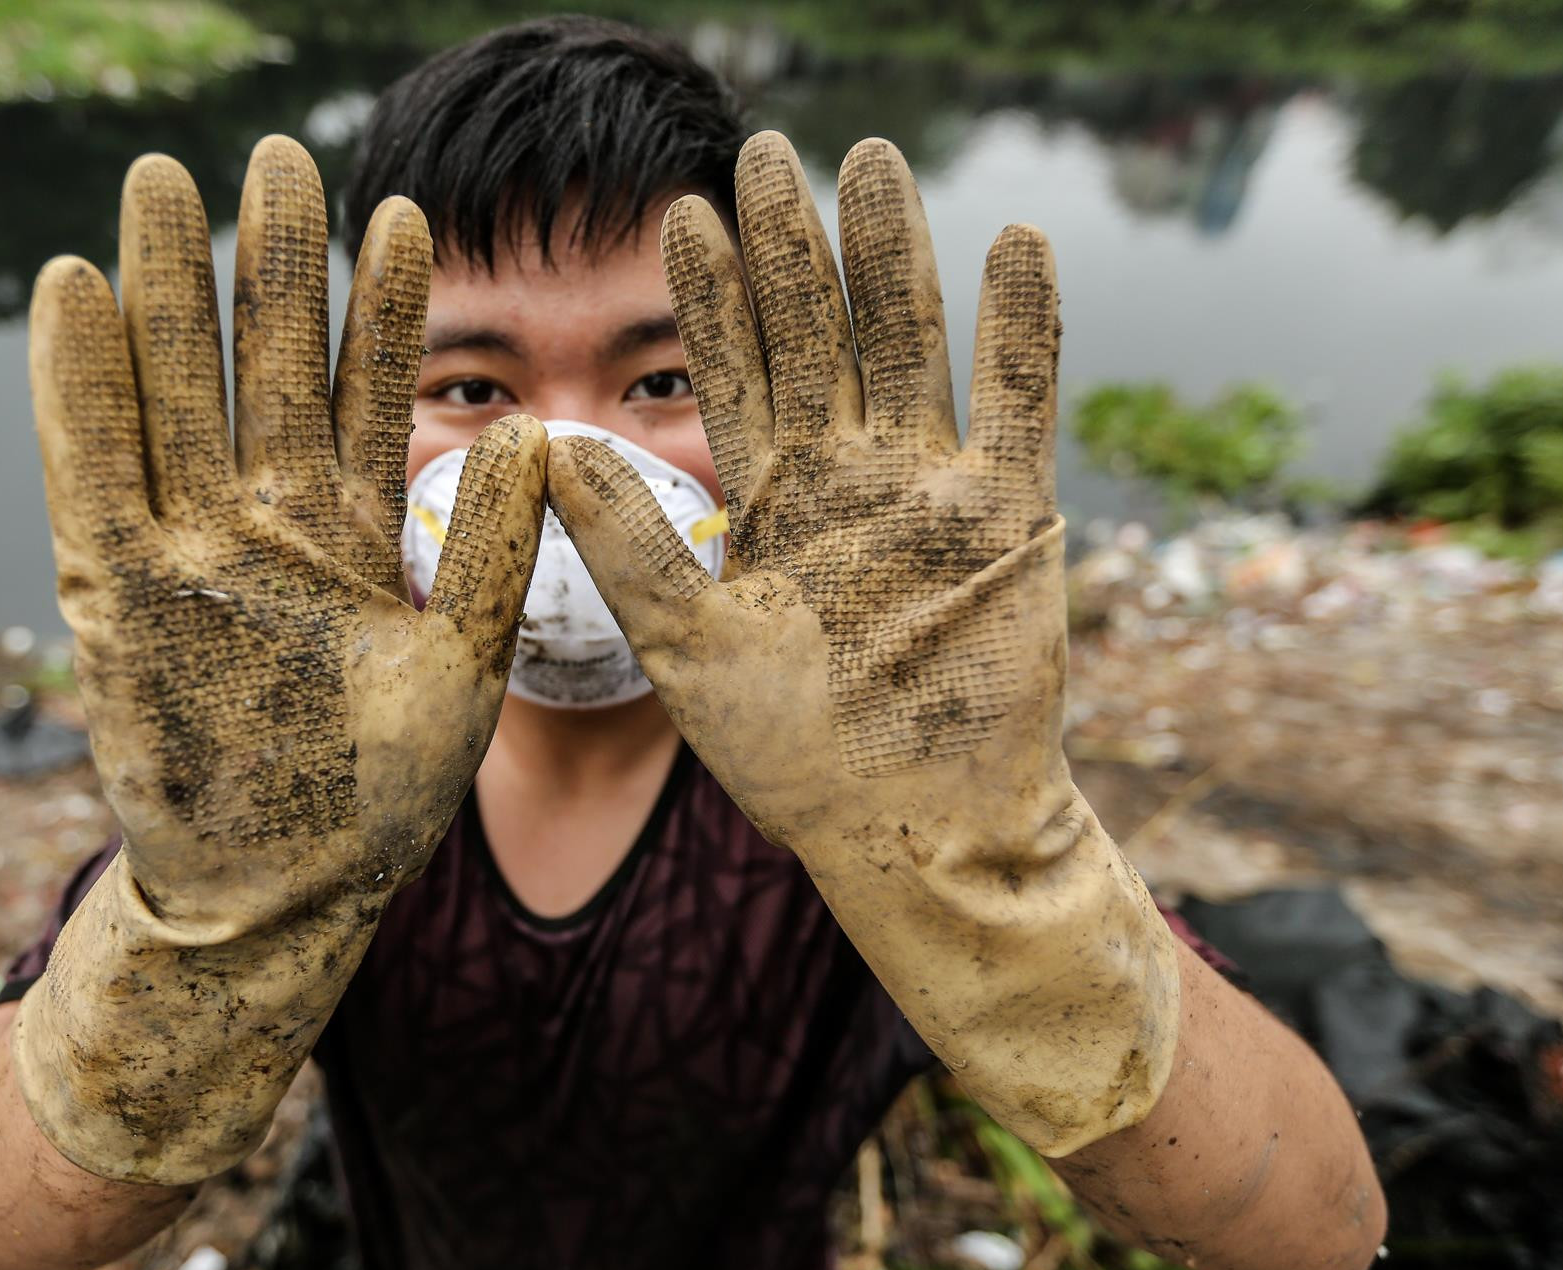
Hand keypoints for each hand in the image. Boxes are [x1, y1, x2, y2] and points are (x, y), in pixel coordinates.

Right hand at [16, 137, 545, 1183]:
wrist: (281, 901)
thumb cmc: (380, 803)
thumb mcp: (461, 667)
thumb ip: (485, 552)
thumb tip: (533, 434)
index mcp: (350, 536)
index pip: (368, 395)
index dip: (382, 308)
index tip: (406, 214)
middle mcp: (265, 527)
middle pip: (263, 367)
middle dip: (271, 265)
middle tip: (279, 154)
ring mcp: (184, 553)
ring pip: (171, 393)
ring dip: (166, 291)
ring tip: (168, 185)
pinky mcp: (112, 594)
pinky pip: (88, 470)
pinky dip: (77, 384)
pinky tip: (72, 290)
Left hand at [545, 132, 1177, 1154]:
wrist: (910, 828)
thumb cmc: (789, 759)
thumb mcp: (686, 647)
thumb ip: (624, 546)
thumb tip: (541, 443)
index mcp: (768, 500)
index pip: (732, 373)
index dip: (710, 296)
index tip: (676, 214)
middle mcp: (847, 476)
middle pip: (818, 333)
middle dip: (794, 246)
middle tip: (764, 149)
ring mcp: (932, 486)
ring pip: (910, 343)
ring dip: (892, 255)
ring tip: (868, 162)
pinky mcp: (1012, 513)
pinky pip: (1020, 399)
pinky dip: (1020, 325)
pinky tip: (1011, 240)